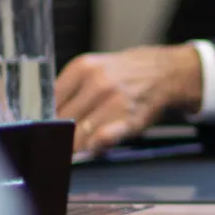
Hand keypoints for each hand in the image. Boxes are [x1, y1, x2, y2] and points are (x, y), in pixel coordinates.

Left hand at [55, 45, 202, 153]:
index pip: (51, 101)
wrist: (168, 72)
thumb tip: (48, 119)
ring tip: (79, 145)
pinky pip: (102, 139)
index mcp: (83, 67)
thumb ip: (71, 90)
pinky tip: (93, 147)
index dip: (47, 118)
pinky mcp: (129, 119)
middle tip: (60, 141)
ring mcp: (115, 101)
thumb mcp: (95, 69)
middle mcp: (97, 82)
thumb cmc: (128, 74)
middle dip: (60, 134)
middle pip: (63, 120)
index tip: (47, 128)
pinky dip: (94, 146)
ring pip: (79, 133)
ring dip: (76, 144)